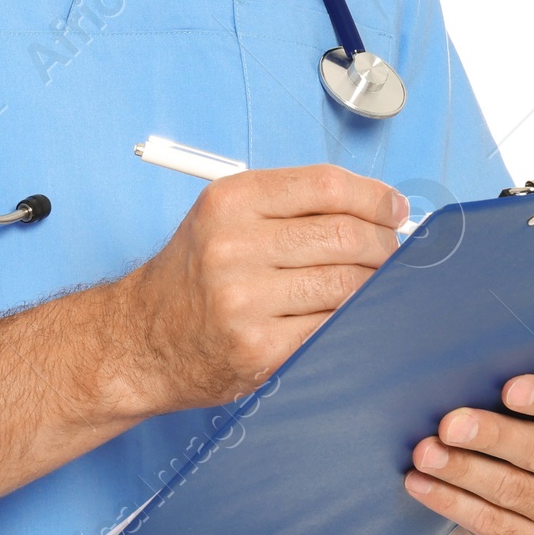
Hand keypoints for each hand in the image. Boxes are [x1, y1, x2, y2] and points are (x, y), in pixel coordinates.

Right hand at [113, 164, 405, 415]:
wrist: (139, 341)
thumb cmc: (192, 278)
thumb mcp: (223, 221)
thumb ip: (290, 208)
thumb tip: (376, 211)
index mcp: (229, 202)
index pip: (326, 186)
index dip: (373, 197)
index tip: (394, 210)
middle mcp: (233, 246)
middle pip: (344, 234)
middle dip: (384, 245)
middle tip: (392, 255)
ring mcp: (245, 300)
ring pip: (347, 283)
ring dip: (376, 285)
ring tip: (376, 286)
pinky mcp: (259, 348)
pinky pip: (332, 327)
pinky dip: (356, 320)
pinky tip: (356, 316)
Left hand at [405, 375, 533, 534]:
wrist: (522, 491)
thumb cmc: (526, 425)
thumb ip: (519, 392)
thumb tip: (465, 374)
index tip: (508, 390)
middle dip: (491, 436)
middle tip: (448, 425)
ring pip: (514, 490)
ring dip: (463, 470)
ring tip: (424, 453)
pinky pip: (494, 525)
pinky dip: (452, 502)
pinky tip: (421, 485)